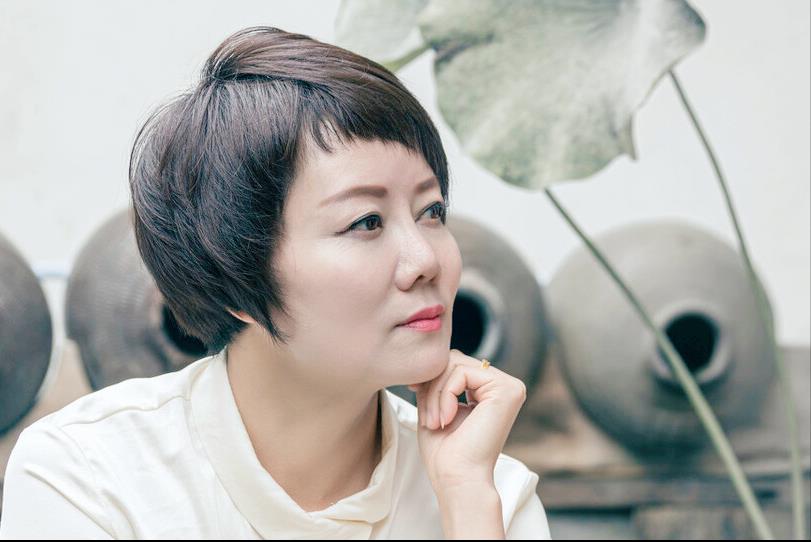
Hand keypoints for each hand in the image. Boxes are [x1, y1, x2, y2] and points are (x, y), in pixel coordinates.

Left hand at [407, 349, 527, 493]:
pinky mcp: (506, 390)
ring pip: (455, 364)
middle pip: (455, 360)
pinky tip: (445, 419)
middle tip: (427, 418)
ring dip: (435, 393)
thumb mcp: (436, 406)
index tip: (415, 396)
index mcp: (492, 390)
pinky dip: (444, 395)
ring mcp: (509, 386)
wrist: (457, 479)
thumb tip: (431, 359)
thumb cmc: (446, 453)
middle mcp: (506, 386)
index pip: (455, 364)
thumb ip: (438, 381)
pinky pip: (461, 373)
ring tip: (434, 422)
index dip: (432, 379)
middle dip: (432, 386)